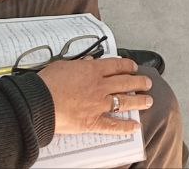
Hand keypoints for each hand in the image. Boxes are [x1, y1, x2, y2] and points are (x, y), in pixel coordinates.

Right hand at [37, 57, 152, 134]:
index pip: (116, 66)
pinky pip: (113, 125)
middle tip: (147, 83)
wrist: (40, 103)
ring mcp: (99, 105)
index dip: (128, 66)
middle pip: (125, 82)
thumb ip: (79, 63)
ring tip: (148, 101)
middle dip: (139, 82)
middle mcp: (100, 86)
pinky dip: (125, 127)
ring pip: (125, 101)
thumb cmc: (48, 83)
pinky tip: (135, 127)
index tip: (134, 67)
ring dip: (139, 101)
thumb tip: (88, 61)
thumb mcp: (64, 65)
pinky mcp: (93, 122)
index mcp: (92, 70)